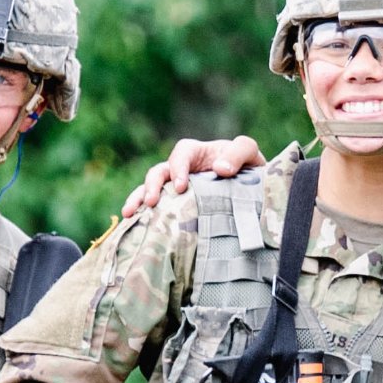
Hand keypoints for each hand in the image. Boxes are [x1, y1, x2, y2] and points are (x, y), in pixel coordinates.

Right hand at [120, 134, 266, 221]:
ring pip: (150, 190)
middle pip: (159, 172)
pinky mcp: (176, 209)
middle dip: (152, 185)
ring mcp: (176, 190)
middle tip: (151, 202)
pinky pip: (156, 210)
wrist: (253, 192)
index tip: (181, 186)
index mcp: (197, 154)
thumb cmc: (249, 168)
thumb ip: (238, 153)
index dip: (178, 167)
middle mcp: (182, 170)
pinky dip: (143, 217)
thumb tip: (220, 169)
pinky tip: (134, 229)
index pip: (181, 153)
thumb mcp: (250, 153)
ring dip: (138, 200)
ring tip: (129, 214)